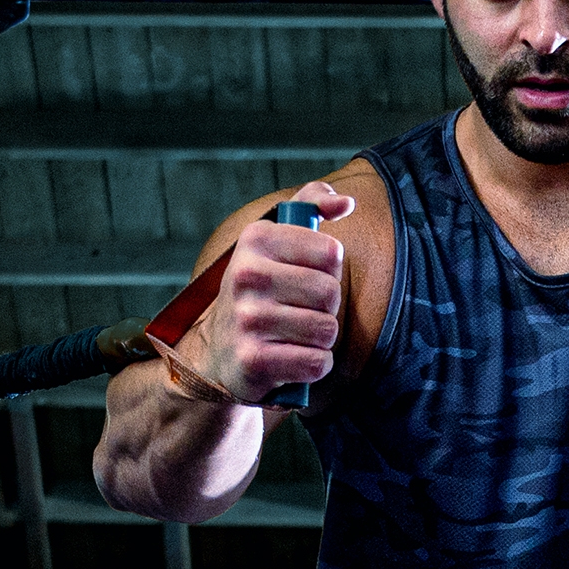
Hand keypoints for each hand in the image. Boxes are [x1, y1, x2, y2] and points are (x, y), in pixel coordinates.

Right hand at [187, 181, 351, 404]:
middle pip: (330, 292)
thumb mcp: (277, 239)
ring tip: (295, 335)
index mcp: (255, 238)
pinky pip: (317, 363)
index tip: (306, 274)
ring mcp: (247, 319)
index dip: (329, 269)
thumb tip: (346, 203)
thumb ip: (311, 205)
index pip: (331, 251)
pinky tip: (293, 359)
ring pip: (327, 329)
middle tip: (300, 310)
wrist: (222, 353)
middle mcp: (245, 275)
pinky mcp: (253, 360)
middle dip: (326, 307)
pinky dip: (315, 365)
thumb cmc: (263, 291)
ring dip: (321, 338)